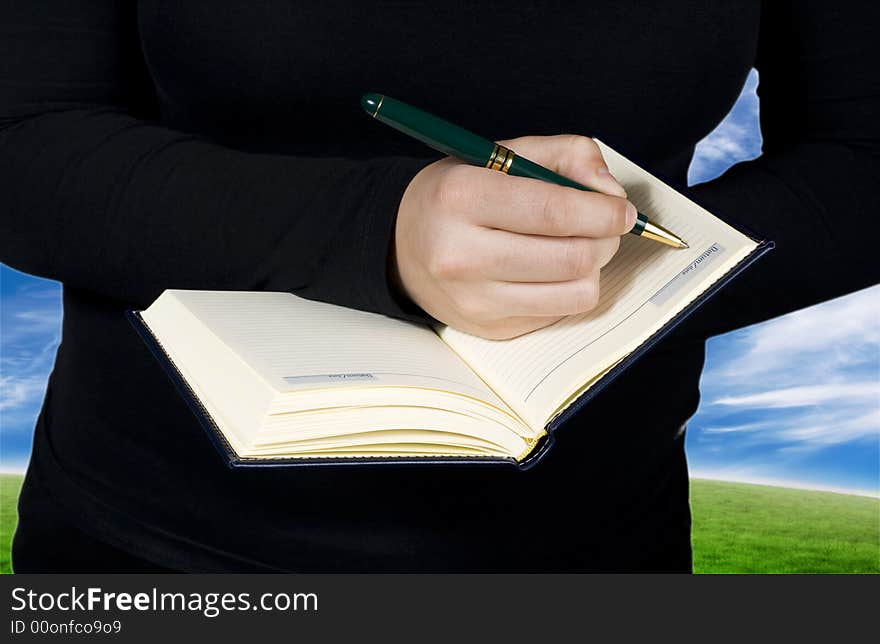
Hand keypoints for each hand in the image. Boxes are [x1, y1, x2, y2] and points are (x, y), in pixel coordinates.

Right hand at [392, 134, 635, 338]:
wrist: (401, 245)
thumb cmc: (459, 195)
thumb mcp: (502, 154)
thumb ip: (566, 155)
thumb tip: (610, 192)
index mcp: (461, 197)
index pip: (554, 211)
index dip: (604, 211)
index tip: (621, 210)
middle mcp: (461, 255)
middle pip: (573, 257)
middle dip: (605, 239)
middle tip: (603, 226)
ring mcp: (474, 300)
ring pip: (576, 292)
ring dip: (593, 267)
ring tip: (577, 246)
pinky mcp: (490, 328)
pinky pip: (560, 312)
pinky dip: (569, 289)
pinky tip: (549, 270)